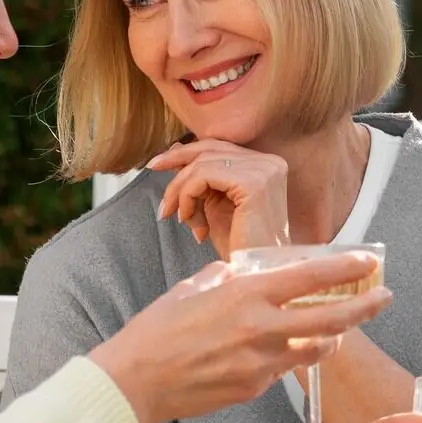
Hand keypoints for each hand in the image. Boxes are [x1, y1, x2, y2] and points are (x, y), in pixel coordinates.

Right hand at [91, 249, 389, 422]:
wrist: (136, 380)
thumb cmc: (158, 328)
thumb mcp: (194, 288)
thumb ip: (227, 278)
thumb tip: (244, 272)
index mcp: (246, 294)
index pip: (310, 276)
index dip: (345, 268)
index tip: (369, 261)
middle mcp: (261, 327)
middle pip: (331, 318)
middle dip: (364, 307)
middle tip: (384, 298)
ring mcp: (261, 362)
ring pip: (316, 349)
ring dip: (332, 337)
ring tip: (339, 329)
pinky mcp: (255, 388)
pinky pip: (283, 370)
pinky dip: (287, 357)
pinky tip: (278, 352)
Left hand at [147, 138, 289, 259]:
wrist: (255, 275)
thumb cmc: (238, 246)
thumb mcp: (214, 203)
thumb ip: (200, 176)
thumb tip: (175, 149)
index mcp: (266, 165)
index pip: (218, 147)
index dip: (185, 153)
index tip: (157, 164)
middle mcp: (270, 163)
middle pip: (210, 149)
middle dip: (176, 162)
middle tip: (151, 171)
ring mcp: (264, 171)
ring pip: (203, 163)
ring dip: (180, 189)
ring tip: (178, 216)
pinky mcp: (254, 183)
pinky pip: (204, 175)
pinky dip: (187, 195)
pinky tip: (188, 219)